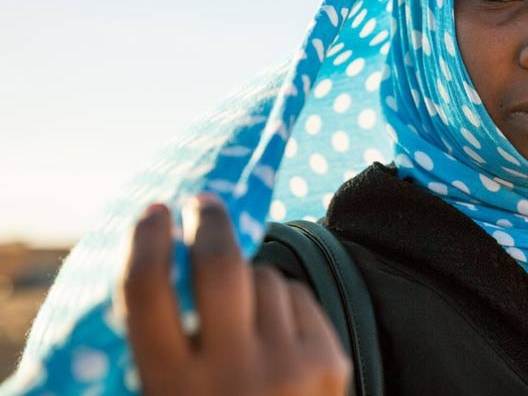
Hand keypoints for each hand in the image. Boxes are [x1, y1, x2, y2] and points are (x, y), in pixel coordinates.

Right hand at [121, 194, 350, 395]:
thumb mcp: (174, 395)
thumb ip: (167, 346)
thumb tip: (168, 260)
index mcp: (174, 388)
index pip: (148, 291)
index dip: (145, 240)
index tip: (153, 211)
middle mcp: (234, 374)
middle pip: (221, 265)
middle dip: (210, 222)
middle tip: (204, 202)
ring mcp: (289, 366)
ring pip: (265, 277)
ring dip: (250, 279)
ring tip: (242, 311)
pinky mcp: (330, 360)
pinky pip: (299, 297)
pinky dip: (284, 301)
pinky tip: (277, 331)